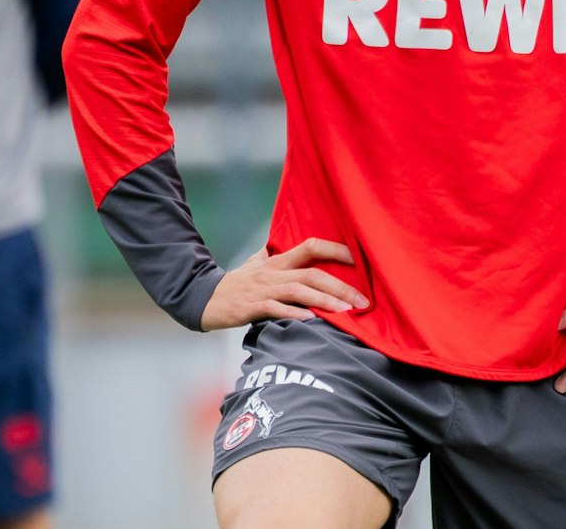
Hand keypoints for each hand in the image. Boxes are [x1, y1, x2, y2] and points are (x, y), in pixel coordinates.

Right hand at [200, 239, 370, 330]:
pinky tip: (312, 321)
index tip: (360, 260)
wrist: (202, 298)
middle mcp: (273, 272)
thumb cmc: (234, 283)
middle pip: (312, 273)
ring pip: (299, 290)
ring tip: (346, 312)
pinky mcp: (251, 307)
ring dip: (325, 301)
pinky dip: (295, 315)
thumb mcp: (254, 263)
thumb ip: (270, 254)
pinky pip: (276, 309)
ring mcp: (263, 289)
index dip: (336, 249)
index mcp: (277, 261)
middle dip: (340, 286)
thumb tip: (277, 243)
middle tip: (363, 301)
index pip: (311, 246)